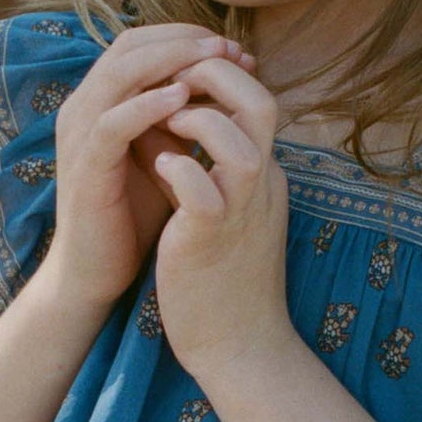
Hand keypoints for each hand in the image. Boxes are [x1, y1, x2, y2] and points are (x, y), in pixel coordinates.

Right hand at [41, 23, 254, 306]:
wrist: (96, 270)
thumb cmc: (134, 213)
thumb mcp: (165, 152)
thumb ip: (184, 118)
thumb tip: (229, 83)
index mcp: (101, 100)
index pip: (140, 43)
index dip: (187, 38)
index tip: (234, 49)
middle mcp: (83, 107)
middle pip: (130, 46)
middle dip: (184, 41)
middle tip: (229, 47)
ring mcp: (79, 133)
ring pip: (119, 73)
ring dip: (170, 60)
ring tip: (213, 59)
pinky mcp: (83, 164)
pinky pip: (112, 122)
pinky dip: (147, 104)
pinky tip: (182, 98)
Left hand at [151, 53, 297, 383]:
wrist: (239, 345)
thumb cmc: (221, 275)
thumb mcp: (220, 206)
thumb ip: (201, 162)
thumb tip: (161, 119)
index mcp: (263, 174)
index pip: (256, 100)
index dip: (218, 76)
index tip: (177, 79)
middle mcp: (261, 186)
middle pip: (261, 104)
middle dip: (213, 77)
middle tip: (172, 82)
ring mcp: (241, 212)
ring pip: (238, 143)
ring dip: (195, 120)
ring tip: (163, 126)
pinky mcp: (212, 240)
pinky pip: (202, 190)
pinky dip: (177, 169)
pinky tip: (158, 170)